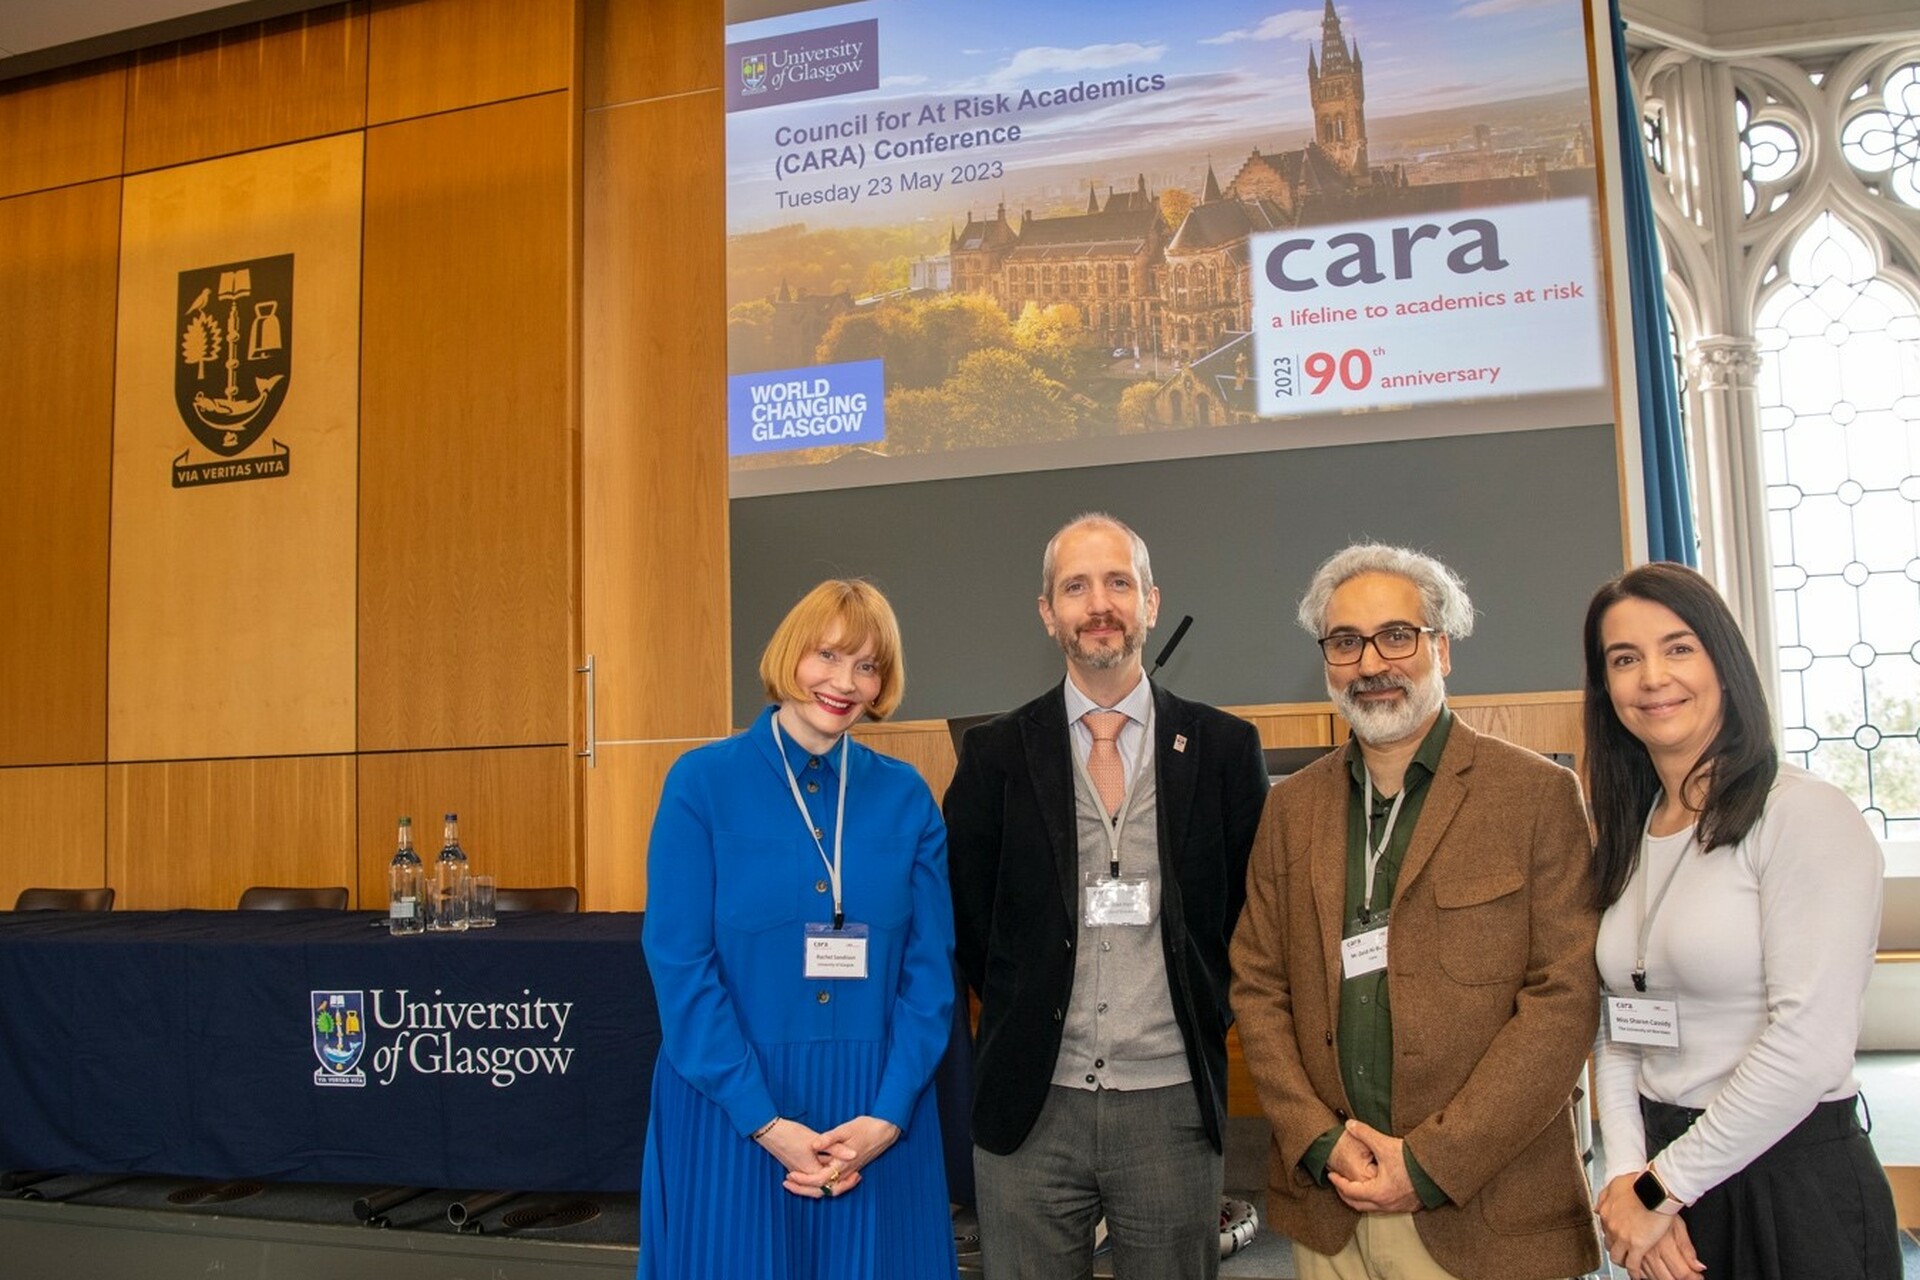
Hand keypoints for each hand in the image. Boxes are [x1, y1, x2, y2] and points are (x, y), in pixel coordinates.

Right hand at [754, 1118, 861, 1198]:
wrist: (769, 1130)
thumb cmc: (791, 1134)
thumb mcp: (815, 1139)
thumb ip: (835, 1148)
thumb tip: (854, 1155)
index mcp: (811, 1171)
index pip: (832, 1185)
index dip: (847, 1182)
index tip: (858, 1175)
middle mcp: (804, 1175)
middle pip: (825, 1189)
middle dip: (840, 1185)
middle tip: (854, 1178)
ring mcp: (797, 1171)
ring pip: (817, 1184)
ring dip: (831, 1180)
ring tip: (845, 1173)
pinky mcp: (794, 1165)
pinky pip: (810, 1177)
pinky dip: (821, 1174)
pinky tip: (828, 1163)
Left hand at [785, 1115, 900, 1197]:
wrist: (886, 1130)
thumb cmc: (867, 1127)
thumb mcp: (846, 1129)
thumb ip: (829, 1138)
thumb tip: (814, 1145)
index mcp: (843, 1164)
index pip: (820, 1180)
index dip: (803, 1179)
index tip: (790, 1174)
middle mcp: (846, 1172)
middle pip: (822, 1190)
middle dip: (803, 1189)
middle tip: (787, 1182)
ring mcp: (849, 1171)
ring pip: (828, 1188)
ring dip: (811, 1186)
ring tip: (796, 1180)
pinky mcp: (850, 1168)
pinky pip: (834, 1182)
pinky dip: (821, 1182)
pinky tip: (812, 1173)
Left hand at [1327, 1120, 1418, 1212]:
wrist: (1439, 1170)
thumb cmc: (1412, 1161)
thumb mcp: (1384, 1144)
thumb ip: (1365, 1134)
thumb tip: (1349, 1124)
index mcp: (1377, 1193)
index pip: (1349, 1192)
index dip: (1338, 1182)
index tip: (1331, 1175)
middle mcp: (1386, 1204)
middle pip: (1358, 1204)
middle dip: (1345, 1193)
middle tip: (1339, 1182)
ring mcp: (1398, 1207)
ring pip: (1372, 1208)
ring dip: (1360, 1198)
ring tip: (1354, 1185)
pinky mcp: (1409, 1206)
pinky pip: (1385, 1207)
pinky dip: (1374, 1200)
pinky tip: (1375, 1189)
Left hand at [1595, 1172, 1701, 1278]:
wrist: (1654, 1189)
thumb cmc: (1639, 1184)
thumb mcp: (1615, 1184)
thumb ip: (1604, 1196)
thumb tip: (1597, 1207)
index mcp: (1606, 1212)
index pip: (1605, 1229)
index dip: (1611, 1235)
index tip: (1616, 1238)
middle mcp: (1612, 1226)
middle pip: (1609, 1244)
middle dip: (1615, 1250)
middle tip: (1621, 1253)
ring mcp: (1623, 1237)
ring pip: (1617, 1257)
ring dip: (1622, 1261)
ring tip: (1627, 1264)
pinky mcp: (1637, 1245)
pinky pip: (1632, 1264)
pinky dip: (1633, 1272)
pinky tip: (1636, 1275)